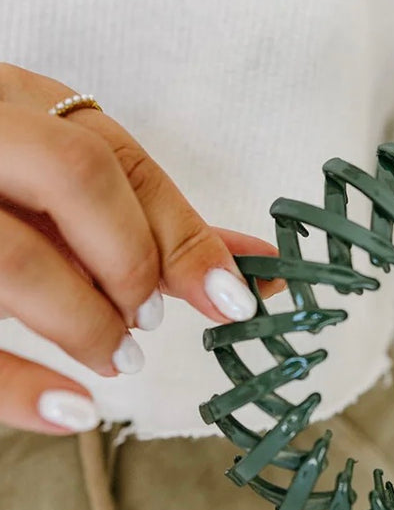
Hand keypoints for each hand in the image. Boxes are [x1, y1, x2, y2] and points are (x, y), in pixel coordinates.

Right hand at [0, 63, 283, 434]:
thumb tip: (254, 266)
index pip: (113, 154)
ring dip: (82, 320)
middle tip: (145, 321)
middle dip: (129, 261)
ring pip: (14, 259)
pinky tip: (69, 410)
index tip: (233, 294)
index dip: (182, 230)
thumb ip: (142, 213)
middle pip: (72, 179)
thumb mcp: (44, 167)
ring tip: (110, 357)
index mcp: (7, 99)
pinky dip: (16, 388)